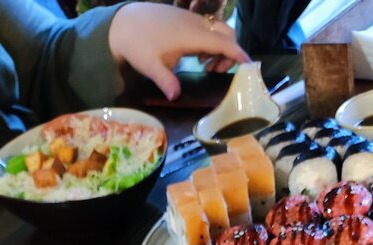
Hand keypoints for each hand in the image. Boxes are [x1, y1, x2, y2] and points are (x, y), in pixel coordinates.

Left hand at [109, 3, 249, 101]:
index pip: (222, 43)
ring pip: (218, 30)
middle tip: (215, 72)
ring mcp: (191, 19)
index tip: (249, 66)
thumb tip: (175, 97)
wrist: (123, 22)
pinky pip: (208, 28)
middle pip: (226, 33)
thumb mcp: (149, 66)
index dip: (238, 54)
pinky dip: (211, 42)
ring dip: (220, 48)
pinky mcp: (186, 19)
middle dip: (230, 53)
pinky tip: (197, 56)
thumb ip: (165, 81)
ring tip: (205, 65)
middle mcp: (195, 24)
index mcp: (191, 36)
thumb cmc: (137, 44)